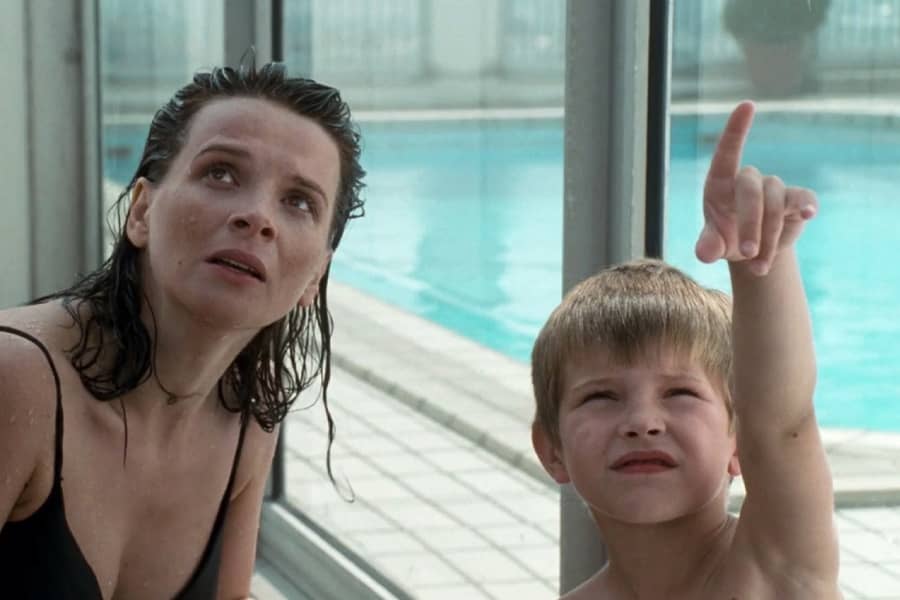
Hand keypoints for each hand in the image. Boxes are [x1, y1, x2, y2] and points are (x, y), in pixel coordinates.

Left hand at [694, 101, 817, 275]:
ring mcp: (774, 187)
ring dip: (768, 237)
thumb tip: (704, 254)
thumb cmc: (725, 239)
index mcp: (720, 182)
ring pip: (775, 203)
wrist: (752, 252)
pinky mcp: (797, 200)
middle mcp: (748, 179)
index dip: (737, 129)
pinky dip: (805, 207)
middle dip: (749, 225)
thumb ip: (707, 246)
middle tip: (744, 255)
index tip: (747, 105)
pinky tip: (808, 215)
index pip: (727, 151)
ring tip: (757, 265)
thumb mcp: (713, 244)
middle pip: (751, 191)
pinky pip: (803, 199)